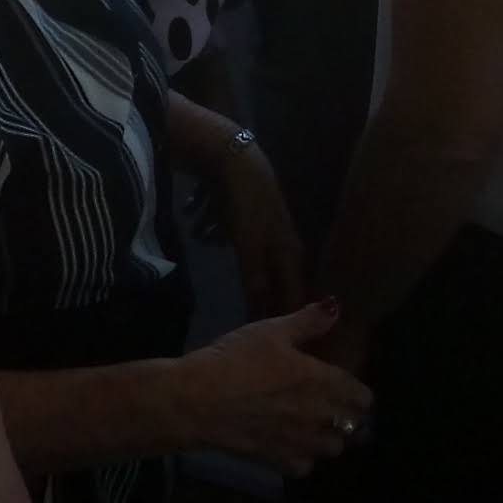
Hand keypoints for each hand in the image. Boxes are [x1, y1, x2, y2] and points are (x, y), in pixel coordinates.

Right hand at [173, 302, 371, 474]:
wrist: (197, 400)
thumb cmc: (235, 359)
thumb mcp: (270, 331)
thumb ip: (306, 322)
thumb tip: (336, 308)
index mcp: (318, 380)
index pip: (359, 394)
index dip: (360, 393)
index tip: (352, 389)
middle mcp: (316, 414)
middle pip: (352, 424)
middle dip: (348, 416)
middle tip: (337, 406)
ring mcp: (298, 441)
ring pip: (333, 448)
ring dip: (330, 437)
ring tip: (317, 427)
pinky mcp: (277, 460)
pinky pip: (304, 466)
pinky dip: (303, 458)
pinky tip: (291, 445)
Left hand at [218, 140, 305, 316]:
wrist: (237, 160)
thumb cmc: (248, 207)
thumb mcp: (250, 248)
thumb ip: (256, 281)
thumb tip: (264, 318)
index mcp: (290, 254)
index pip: (295, 297)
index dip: (289, 318)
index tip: (282, 343)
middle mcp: (284, 245)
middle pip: (278, 283)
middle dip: (268, 303)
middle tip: (257, 329)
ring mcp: (268, 231)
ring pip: (259, 264)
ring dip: (248, 279)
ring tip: (237, 298)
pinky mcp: (249, 220)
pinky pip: (241, 244)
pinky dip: (227, 246)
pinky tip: (207, 240)